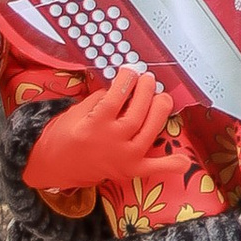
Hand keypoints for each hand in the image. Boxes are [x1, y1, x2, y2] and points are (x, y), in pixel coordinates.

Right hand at [33, 66, 181, 195]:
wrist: (55, 165)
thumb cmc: (65, 133)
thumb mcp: (77, 111)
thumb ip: (101, 99)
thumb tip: (123, 87)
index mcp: (95, 124)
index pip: (117, 97)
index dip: (127, 80)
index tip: (131, 70)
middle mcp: (112, 141)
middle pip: (138, 113)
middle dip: (146, 92)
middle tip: (148, 79)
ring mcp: (124, 157)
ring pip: (149, 131)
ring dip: (160, 112)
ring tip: (162, 97)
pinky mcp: (130, 170)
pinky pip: (153, 168)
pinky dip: (169, 165)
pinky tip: (184, 160)